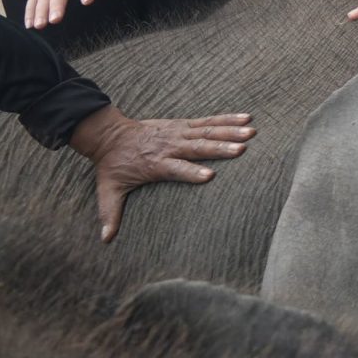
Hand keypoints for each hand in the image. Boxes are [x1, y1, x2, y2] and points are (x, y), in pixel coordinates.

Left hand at [66, 105, 253, 243]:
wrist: (110, 136)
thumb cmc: (113, 165)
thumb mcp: (108, 190)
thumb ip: (110, 213)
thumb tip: (105, 240)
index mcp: (155, 164)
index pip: (175, 168)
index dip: (191, 172)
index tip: (210, 175)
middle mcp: (169, 146)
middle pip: (198, 147)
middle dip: (220, 148)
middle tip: (242, 149)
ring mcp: (178, 133)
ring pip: (207, 131)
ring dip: (230, 131)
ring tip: (251, 132)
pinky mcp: (183, 125)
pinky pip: (208, 121)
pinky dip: (227, 118)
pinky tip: (246, 117)